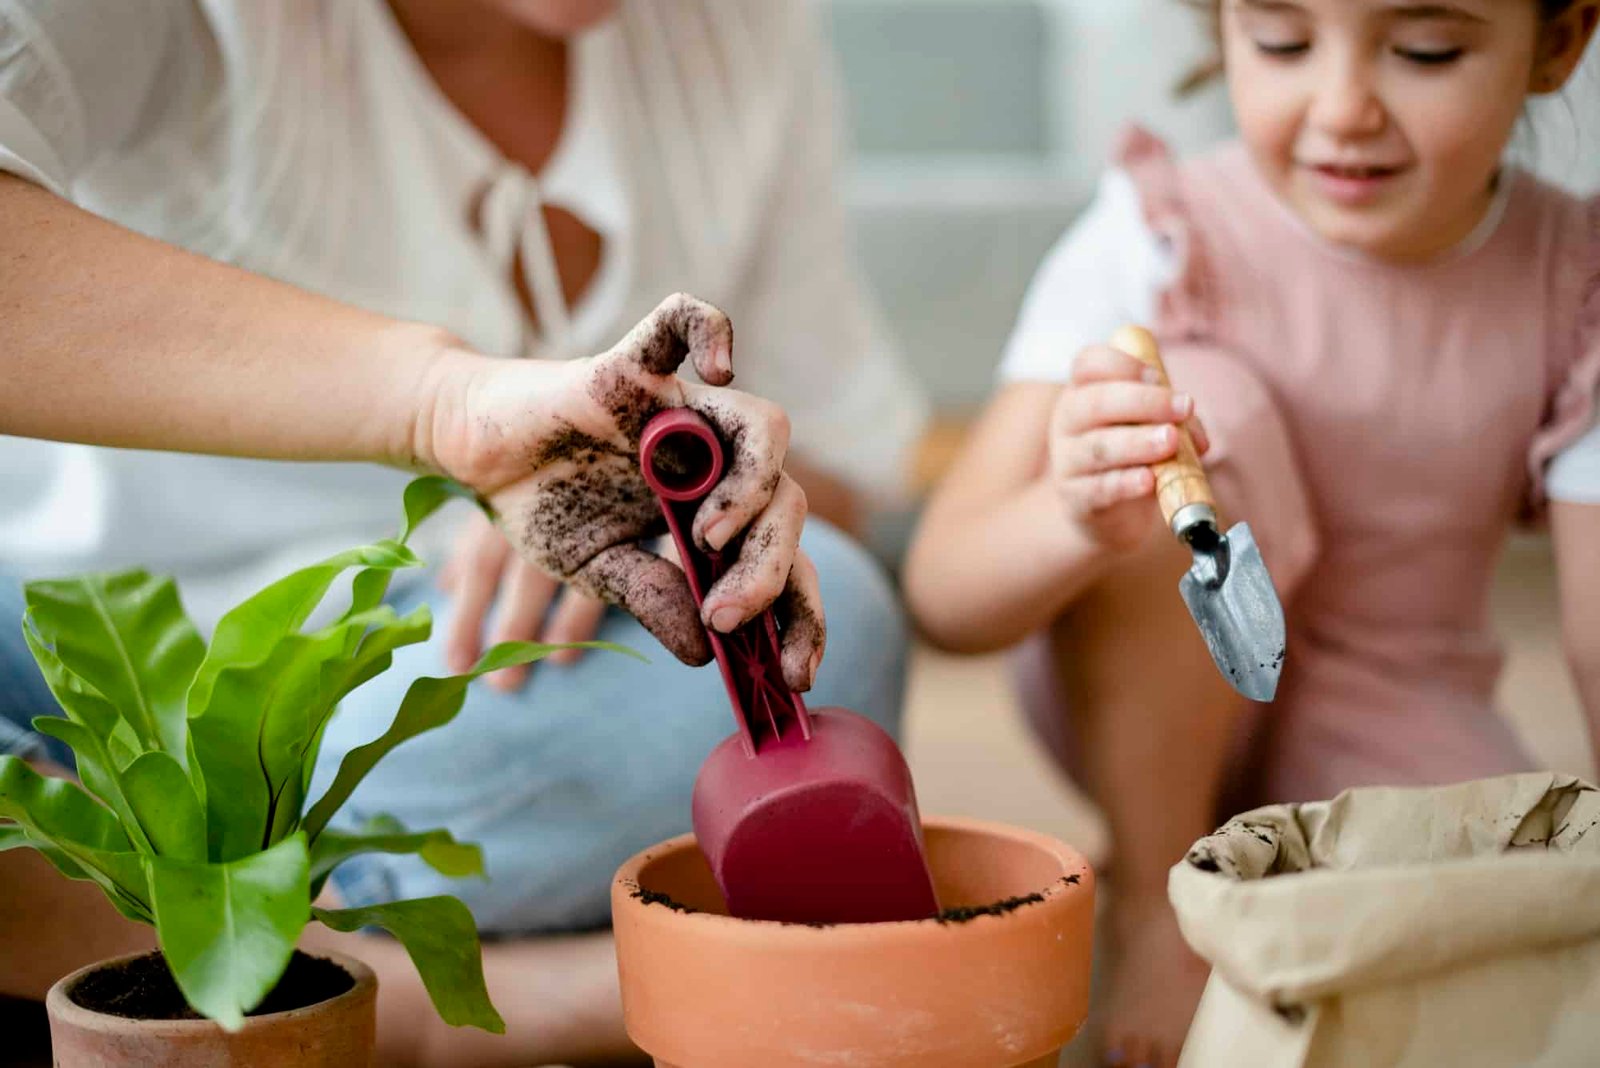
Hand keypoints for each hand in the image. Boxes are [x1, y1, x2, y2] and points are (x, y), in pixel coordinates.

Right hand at [423, 293, 825, 690]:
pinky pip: (681, 324)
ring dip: (753, 487)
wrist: (476, 454)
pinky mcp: (630, 369)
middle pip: (788, 501)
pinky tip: (721, 367)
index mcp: (716, 512)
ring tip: (710, 536)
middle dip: (769, 568)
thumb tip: (707, 651)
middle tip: (726, 616)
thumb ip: (654, 599)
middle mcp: (715, 459)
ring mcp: (681, 411)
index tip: (796, 675)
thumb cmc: (547, 504)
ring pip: (764, 426)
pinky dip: (710, 329)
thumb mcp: (601, 571)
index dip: (801, 614)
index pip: (783, 560)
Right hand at [1047, 344, 1210, 553]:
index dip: (1122, 364)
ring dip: (1138, 442)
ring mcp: (1067, 461)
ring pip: (1099, 447)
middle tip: (1183, 407)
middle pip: (1095, 402)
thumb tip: (1196, 435)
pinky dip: (1125, 483)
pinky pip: (1098, 488)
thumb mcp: (1150, 426)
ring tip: (1171, 441)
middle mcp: (1068, 421)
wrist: (1110, 513)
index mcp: (1084, 392)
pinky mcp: (1075, 498)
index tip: (1157, 376)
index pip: (1089, 364)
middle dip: (1143, 401)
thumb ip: (1174, 420)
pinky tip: (1149, 480)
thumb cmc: (1132, 456)